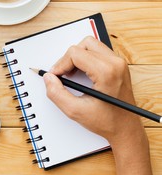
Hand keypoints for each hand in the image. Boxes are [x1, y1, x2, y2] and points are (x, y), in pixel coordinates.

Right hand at [43, 36, 152, 174]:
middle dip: (68, 59)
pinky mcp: (118, 65)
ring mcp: (119, 63)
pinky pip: (97, 52)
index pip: (75, 53)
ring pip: (90, 45)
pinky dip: (85, 59)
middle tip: (62, 75)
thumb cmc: (108, 121)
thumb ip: (57, 93)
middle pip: (82, 45)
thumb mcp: (75, 111)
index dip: (60, 64)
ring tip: (71, 73)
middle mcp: (116, 63)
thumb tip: (49, 78)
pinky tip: (81, 73)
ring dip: (77, 57)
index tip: (55, 76)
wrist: (126, 129)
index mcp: (107, 72)